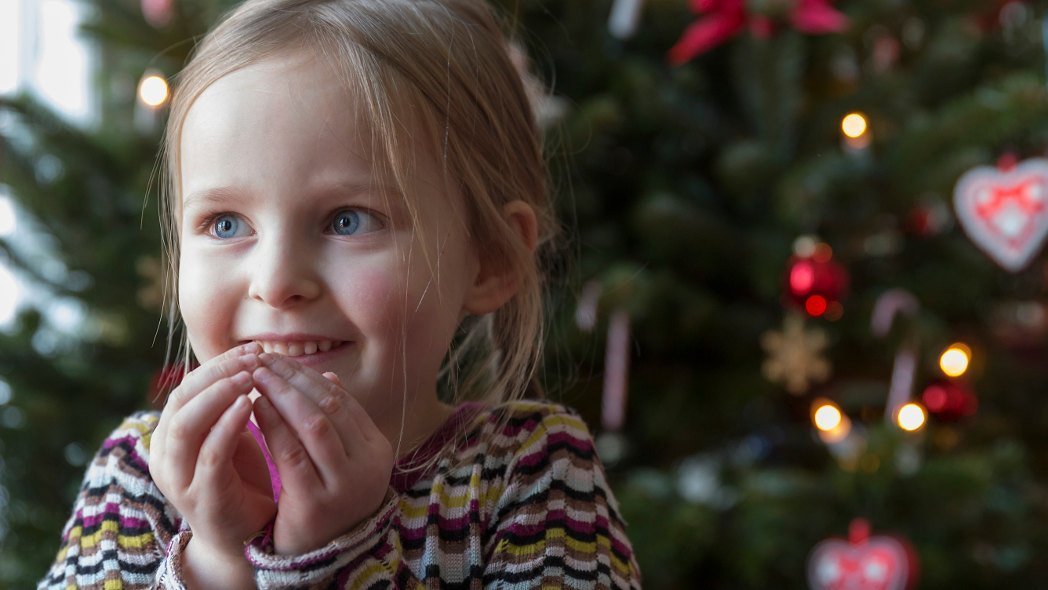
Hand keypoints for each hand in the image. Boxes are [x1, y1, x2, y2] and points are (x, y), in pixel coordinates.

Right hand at [150, 343, 274, 584]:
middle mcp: (166, 455)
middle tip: (253, 357)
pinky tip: (249, 405)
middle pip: (181, 401)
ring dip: (219, 395)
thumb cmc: (241, 478)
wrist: (244, 535)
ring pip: (186, 425)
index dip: (216, 365)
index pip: (186, 388)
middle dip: (217, 374)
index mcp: (170, 435)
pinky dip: (227, 426)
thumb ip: (230, 403)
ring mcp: (179, 478)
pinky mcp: (200, 496)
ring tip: (250, 376)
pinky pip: (210, 455)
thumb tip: (252, 357)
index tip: (252, 349)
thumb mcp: (231, 434)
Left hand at [250, 353, 393, 554]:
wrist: (320, 557)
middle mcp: (368, 467)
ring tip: (257, 377)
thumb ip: (335, 422)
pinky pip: (291, 454)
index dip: (309, 376)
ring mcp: (344, 486)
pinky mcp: (315, 503)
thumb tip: (326, 376)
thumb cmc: (326, 499)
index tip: (280, 360)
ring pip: (314, 425)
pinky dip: (273, 425)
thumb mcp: (340, 460)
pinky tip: (254, 408)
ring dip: (283, 396)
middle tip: (264, 361)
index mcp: (377, 451)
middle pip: (330, 407)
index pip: (343, 401)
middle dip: (294, 379)